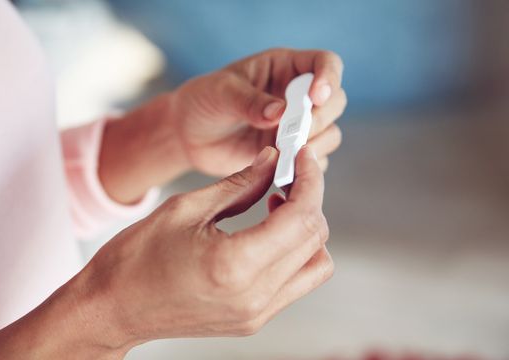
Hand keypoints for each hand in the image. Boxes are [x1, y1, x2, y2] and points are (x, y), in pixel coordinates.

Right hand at [0, 146, 332, 358]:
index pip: (302, 218)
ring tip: (276, 206)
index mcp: (235, 265)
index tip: (303, 157)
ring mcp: (256, 314)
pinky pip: (294, 283)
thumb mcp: (185, 208)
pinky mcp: (252, 320)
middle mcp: (254, 297)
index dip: (311, 180)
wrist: (112, 308)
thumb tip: (272, 162)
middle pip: (316, 241)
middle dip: (310, 200)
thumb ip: (238, 184)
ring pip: (315, 266)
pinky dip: (293, 252)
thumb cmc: (135, 259)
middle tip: (288, 175)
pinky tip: (266, 232)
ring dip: (306, 230)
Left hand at [171, 48, 345, 174]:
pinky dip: (303, 169)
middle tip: (294, 134)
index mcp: (285, 68)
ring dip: (315, 145)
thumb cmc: (203, 101)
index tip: (316, 97)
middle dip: (320, 118)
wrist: (188, 136)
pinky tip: (282, 171)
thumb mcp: (221, 92)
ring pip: (330, 134)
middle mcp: (297, 96)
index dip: (329, 78)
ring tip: (285, 153)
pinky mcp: (290, 154)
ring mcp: (296, 127)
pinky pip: (312, 163)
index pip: (325, 64)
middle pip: (335, 101)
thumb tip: (281, 113)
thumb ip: (249, 101)